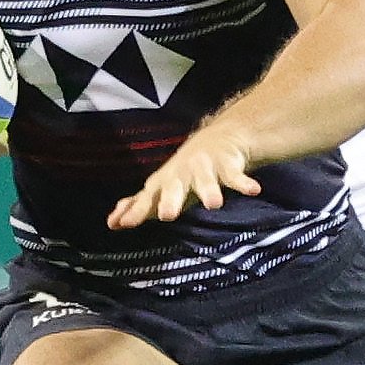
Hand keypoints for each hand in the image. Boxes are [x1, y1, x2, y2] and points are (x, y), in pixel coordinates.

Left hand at [110, 125, 256, 228]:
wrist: (219, 140)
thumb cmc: (184, 172)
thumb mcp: (161, 187)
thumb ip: (139, 206)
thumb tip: (112, 223)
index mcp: (164, 182)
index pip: (146, 197)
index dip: (135, 210)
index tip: (122, 224)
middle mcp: (182, 173)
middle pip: (174, 187)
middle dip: (170, 199)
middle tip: (166, 215)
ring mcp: (205, 167)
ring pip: (206, 180)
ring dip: (210, 190)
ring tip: (213, 204)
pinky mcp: (228, 164)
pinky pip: (236, 175)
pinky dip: (243, 183)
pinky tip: (253, 190)